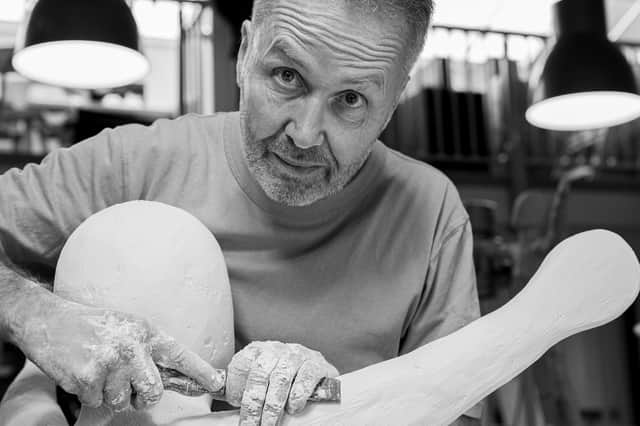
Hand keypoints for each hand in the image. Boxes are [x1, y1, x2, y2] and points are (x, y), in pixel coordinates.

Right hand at [17, 298, 224, 411]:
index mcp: (145, 331)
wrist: (47, 319)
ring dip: (109, 393)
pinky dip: (89, 394)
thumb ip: (152, 353)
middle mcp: (132, 346)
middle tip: (122, 378)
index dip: (200, 372)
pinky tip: (82, 372)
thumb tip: (183, 378)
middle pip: (152, 392)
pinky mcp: (87, 378)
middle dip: (139, 395)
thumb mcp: (128, 329)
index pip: (179, 355)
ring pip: (122, 402)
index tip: (218, 383)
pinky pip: (98, 403)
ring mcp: (109, 363)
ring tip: (97, 369)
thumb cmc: (92, 326)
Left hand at [223, 341, 338, 425]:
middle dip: (252, 405)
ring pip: (280, 379)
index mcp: (257, 350)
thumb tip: (220, 396)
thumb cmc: (281, 375)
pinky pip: (305, 378)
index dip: (235, 387)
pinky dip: (297, 395)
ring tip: (268, 424)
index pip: (240, 364)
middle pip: (259, 375)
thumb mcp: (260, 377)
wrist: (314, 366)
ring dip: (272, 406)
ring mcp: (297, 354)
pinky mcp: (316, 363)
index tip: (234, 405)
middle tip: (249, 425)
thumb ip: (243, 387)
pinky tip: (293, 409)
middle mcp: (276, 349)